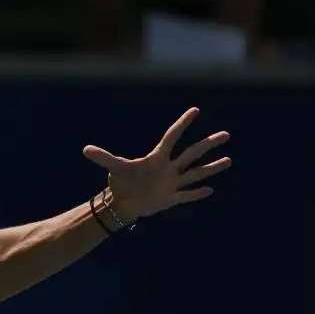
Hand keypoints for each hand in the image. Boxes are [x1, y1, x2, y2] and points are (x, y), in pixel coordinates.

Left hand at [83, 107, 231, 220]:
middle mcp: (168, 168)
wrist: (122, 204)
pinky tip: (210, 189)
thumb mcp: (115, 168)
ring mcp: (171, 183)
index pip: (172, 137)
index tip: (195, 110)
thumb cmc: (119, 183)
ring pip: (195, 173)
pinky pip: (187, 195)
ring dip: (211, 168)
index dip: (182, 123)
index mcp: (157, 158)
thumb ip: (103, 158)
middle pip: (192, 153)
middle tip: (226, 135)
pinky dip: (197, 194)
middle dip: (208, 145)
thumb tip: (85, 149)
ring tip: (229, 160)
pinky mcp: (171, 198)